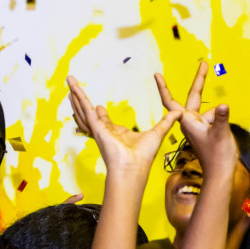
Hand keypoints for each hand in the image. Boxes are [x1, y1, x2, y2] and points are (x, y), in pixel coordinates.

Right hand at [67, 75, 181, 176]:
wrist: (133, 168)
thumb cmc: (142, 157)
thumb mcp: (158, 133)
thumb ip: (166, 121)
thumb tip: (179, 113)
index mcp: (115, 133)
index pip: (103, 120)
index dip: (100, 113)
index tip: (98, 106)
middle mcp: (103, 130)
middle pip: (89, 111)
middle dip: (81, 99)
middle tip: (74, 87)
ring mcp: (97, 128)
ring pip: (83, 107)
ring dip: (76, 94)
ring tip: (70, 80)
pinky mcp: (96, 126)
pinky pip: (85, 108)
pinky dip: (78, 97)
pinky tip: (73, 88)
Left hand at [155, 61, 236, 176]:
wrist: (219, 171)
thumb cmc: (217, 154)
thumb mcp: (220, 133)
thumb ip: (221, 118)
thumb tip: (223, 105)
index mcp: (186, 120)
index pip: (170, 101)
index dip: (163, 88)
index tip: (156, 74)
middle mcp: (189, 121)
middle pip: (193, 96)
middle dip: (200, 80)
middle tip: (204, 63)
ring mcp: (198, 124)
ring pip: (207, 110)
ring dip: (216, 115)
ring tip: (217, 133)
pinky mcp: (206, 128)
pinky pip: (213, 117)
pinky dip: (220, 118)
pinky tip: (222, 132)